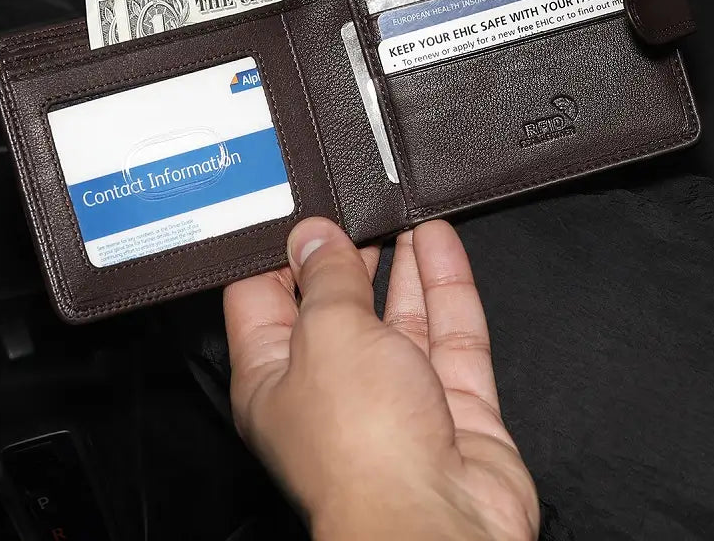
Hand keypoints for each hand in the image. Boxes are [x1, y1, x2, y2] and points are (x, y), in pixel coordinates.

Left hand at [224, 217, 537, 540]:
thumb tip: (313, 236)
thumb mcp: (328, 334)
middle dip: (346, 254)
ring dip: (400, 263)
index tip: (297, 208)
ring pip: (396, 317)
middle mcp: (332, 390)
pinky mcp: (450, 407)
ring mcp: (394, 399)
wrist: (439, 524)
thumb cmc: (361, 448)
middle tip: (358, 204)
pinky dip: (445, 287)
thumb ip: (326, 279)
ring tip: (402, 212)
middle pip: (336, 307)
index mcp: (274, 380)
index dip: (277, 253)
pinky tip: (440, 242)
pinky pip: (447, 335)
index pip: (263, 302)